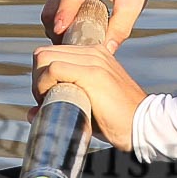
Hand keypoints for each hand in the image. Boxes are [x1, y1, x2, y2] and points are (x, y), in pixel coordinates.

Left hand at [32, 44, 147, 150]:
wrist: (144, 125)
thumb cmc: (117, 120)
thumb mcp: (87, 104)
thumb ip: (61, 102)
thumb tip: (32, 112)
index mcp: (94, 54)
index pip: (52, 53)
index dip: (42, 76)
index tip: (47, 97)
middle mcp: (93, 52)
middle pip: (43, 53)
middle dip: (37, 78)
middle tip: (45, 100)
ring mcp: (93, 60)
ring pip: (44, 58)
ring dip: (39, 82)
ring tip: (49, 101)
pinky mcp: (92, 73)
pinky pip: (53, 69)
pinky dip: (44, 85)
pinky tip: (53, 99)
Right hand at [44, 0, 150, 51]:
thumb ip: (122, 25)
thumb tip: (108, 50)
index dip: (63, 15)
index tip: (59, 33)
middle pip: (53, 3)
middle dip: (55, 28)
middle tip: (68, 50)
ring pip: (50, 4)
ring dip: (54, 24)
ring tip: (69, 45)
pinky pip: (52, 2)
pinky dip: (57, 18)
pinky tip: (69, 32)